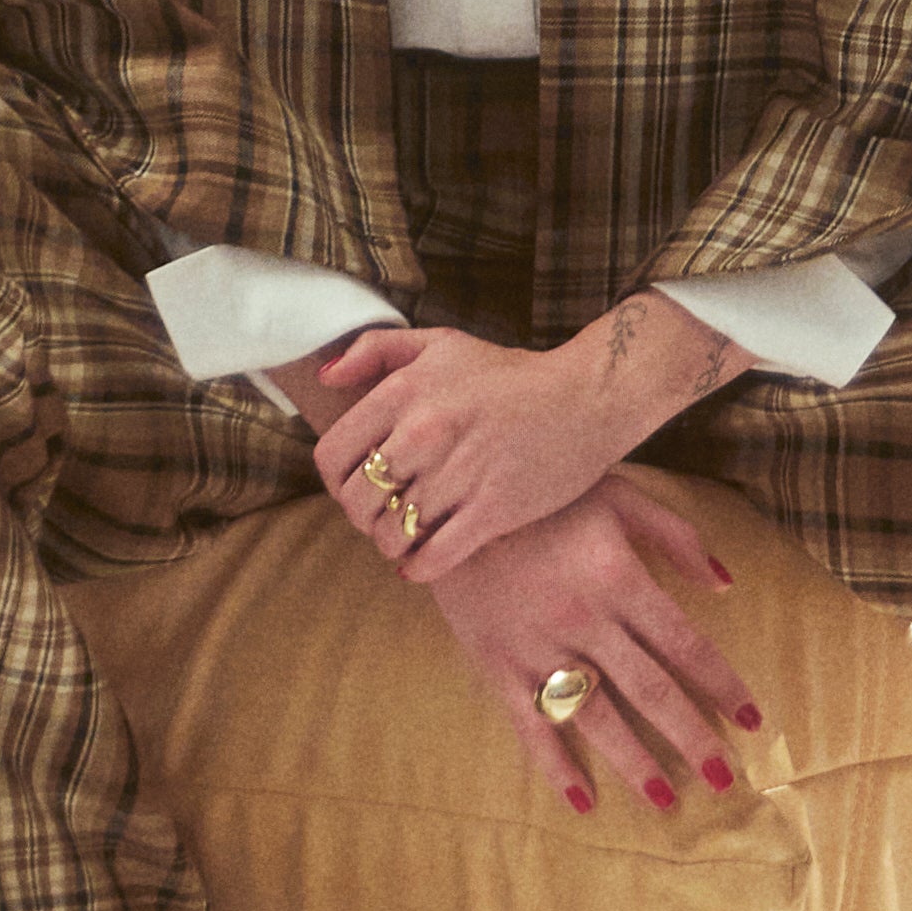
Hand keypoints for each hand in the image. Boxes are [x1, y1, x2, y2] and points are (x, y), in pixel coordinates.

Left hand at [305, 325, 608, 572]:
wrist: (586, 397)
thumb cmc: (509, 374)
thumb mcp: (441, 343)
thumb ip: (376, 349)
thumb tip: (325, 377)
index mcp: (404, 392)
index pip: (333, 457)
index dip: (337, 480)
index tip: (357, 483)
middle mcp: (424, 433)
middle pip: (357, 502)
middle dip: (364, 515)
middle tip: (385, 512)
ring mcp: (458, 474)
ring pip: (391, 534)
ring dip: (392, 542)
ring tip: (407, 534)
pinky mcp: (492, 511)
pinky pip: (432, 558)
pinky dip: (418, 567)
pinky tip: (423, 560)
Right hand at [408, 476, 762, 820]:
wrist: (447, 499)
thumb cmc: (542, 493)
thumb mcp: (616, 492)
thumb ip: (675, 534)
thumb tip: (726, 582)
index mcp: (619, 578)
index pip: (685, 644)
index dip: (722, 685)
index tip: (753, 721)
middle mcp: (584, 621)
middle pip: (651, 691)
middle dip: (692, 739)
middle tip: (724, 781)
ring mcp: (538, 648)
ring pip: (597, 718)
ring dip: (635, 764)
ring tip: (666, 802)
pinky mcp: (497, 666)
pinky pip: (530, 727)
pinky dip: (555, 767)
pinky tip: (582, 801)